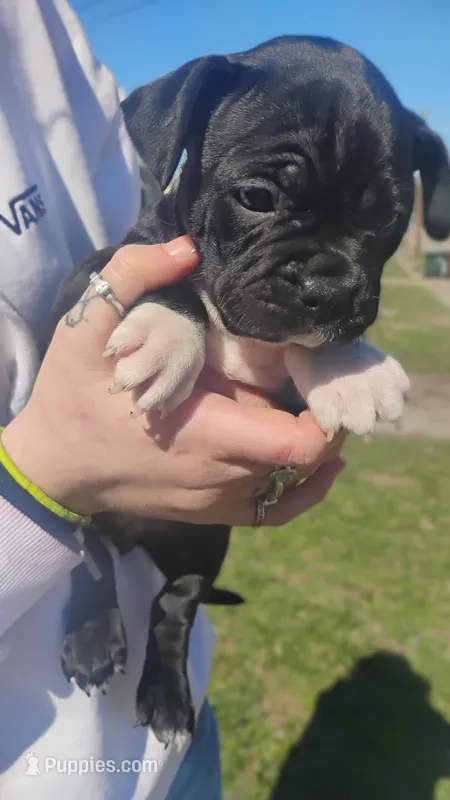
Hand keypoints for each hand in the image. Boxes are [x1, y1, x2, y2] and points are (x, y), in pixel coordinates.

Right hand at [2, 237, 345, 526]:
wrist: (53, 467)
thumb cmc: (72, 398)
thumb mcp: (84, 328)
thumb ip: (132, 278)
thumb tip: (187, 248)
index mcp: (204, 432)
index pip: (298, 444)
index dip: (327, 415)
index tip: (321, 375)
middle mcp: (220, 476)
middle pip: (305, 459)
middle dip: (322, 417)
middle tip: (316, 375)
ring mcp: (217, 501)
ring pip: (295, 482)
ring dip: (311, 445)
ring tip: (311, 403)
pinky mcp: (211, 513)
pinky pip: (275, 512)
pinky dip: (304, 490)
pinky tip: (319, 465)